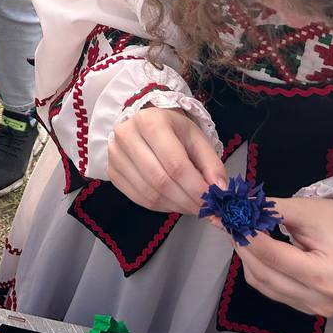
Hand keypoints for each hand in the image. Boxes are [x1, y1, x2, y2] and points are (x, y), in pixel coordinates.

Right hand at [107, 107, 226, 214]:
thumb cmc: (173, 129)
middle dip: (187, 201)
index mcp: (151, 122)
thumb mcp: (197, 138)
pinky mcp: (112, 171)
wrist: (146, 122)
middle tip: (206, 210)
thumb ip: (211, 164)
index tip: (214, 202)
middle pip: (160, 181)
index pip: (175, 164)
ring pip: (149, 193)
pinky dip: (161, 206)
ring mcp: (115, 155)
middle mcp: (127, 136)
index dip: (195, 188)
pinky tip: (174, 202)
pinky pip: (139, 198)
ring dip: (176, 206)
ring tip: (192, 206)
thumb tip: (220, 192)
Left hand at [232, 197, 332, 317]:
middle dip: (242, 246)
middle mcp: (321, 299)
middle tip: (228, 223)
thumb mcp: (303, 209)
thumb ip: (269, 210)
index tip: (231, 218)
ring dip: (246, 256)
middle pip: (265, 273)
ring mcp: (311, 308)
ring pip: (262, 282)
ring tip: (238, 232)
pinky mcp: (303, 308)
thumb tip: (236, 208)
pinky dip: (255, 267)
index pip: (274, 257)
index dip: (248, 237)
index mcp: (327, 275)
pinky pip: (267, 288)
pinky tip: (252, 248)